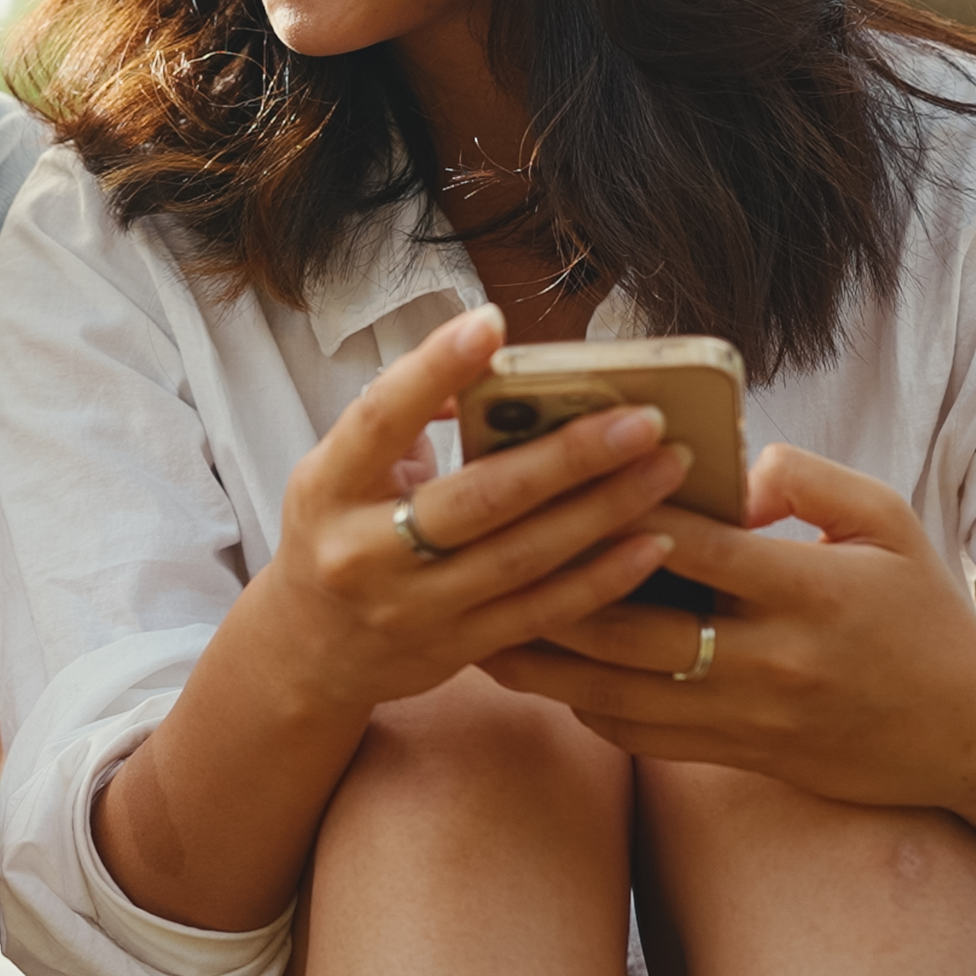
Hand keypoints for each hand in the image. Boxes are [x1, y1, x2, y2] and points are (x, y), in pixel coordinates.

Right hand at [240, 302, 696, 719]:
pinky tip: (654, 543)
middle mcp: (364, 552)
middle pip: (478, 498)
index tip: (491, 322)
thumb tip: (486, 367)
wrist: (308, 653)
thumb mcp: (341, 470)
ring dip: (604, 510)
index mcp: (328, 487)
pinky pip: (542, 613)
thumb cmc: (338, 533)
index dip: (433, 369)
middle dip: (568, 455)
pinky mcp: (456, 650)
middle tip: (643, 417)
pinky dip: (602, 578)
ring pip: (522, 557)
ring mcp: (412, 610)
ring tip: (667, 466)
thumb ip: (404, 419)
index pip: (380, 418)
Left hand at [477, 443, 975, 812]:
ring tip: (479, 624)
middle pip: (635, 632)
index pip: (698, 550)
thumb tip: (730, 470)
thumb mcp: (889, 520)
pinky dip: (587, 706)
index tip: (560, 479)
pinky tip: (546, 675)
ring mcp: (751, 719)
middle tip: (485, 557)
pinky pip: (643, 738)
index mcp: (809, 592)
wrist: (974, 734)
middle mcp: (772, 661)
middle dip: (551, 594)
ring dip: (545, 664)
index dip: (625, 515)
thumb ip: (808, 479)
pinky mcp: (741, 758)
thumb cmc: (925, 611)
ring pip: (622, 697)